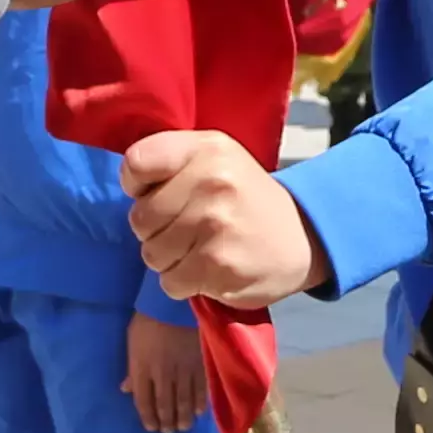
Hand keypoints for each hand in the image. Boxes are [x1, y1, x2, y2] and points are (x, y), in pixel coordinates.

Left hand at [121, 130, 320, 311]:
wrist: (303, 236)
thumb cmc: (244, 195)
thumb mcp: (216, 157)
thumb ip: (171, 159)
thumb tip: (130, 184)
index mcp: (206, 149)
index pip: (136, 163)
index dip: (137, 185)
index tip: (155, 192)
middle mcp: (211, 182)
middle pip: (139, 219)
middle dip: (156, 230)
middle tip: (188, 228)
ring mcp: (215, 226)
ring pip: (152, 254)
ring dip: (170, 259)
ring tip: (200, 249)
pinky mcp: (218, 266)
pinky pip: (171, 282)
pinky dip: (184, 282)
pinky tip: (209, 269)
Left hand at [122, 306, 206, 432]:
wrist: (174, 304)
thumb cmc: (148, 321)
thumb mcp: (132, 343)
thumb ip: (132, 369)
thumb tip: (125, 389)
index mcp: (142, 369)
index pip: (144, 401)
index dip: (148, 417)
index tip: (152, 427)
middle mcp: (162, 374)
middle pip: (165, 404)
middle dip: (166, 421)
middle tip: (169, 432)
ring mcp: (182, 371)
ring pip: (183, 401)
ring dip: (183, 417)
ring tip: (183, 428)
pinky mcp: (199, 364)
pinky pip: (200, 389)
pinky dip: (199, 403)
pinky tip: (198, 413)